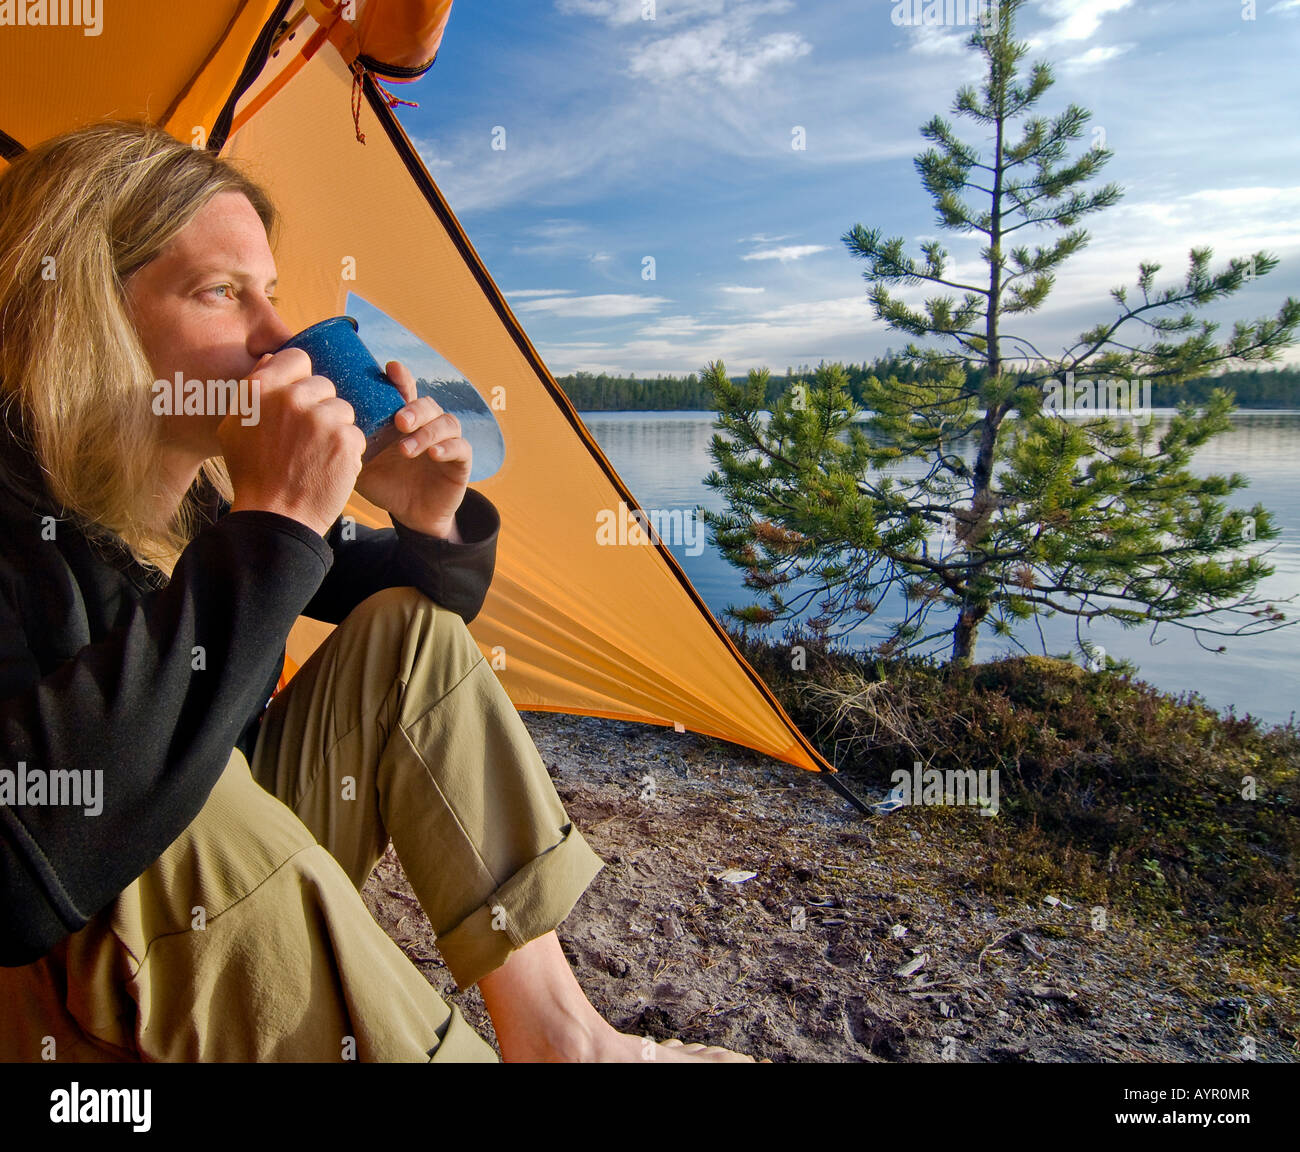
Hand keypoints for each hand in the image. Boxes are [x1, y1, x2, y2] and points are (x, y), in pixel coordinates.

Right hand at [222, 349, 365, 538]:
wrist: (275, 515)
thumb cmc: (253, 474)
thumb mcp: (234, 427)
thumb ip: (253, 389)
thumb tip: (271, 358)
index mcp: (261, 390)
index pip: (298, 358)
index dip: (303, 377)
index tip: (302, 397)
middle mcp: (290, 399)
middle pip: (325, 385)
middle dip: (320, 407)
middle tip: (308, 437)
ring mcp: (320, 418)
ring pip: (343, 409)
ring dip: (336, 429)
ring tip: (318, 454)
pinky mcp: (344, 439)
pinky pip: (357, 434)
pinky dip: (348, 450)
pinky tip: (330, 466)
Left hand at [352, 361, 471, 539]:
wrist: (411, 516)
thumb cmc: (386, 484)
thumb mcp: (362, 463)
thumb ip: (349, 443)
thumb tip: (320, 425)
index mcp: (404, 420)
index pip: (405, 391)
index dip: (401, 378)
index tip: (390, 369)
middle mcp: (427, 426)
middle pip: (428, 404)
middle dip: (414, 409)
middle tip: (398, 421)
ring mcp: (446, 442)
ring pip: (447, 423)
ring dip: (427, 432)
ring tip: (406, 449)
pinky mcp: (460, 462)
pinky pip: (461, 448)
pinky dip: (447, 447)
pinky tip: (432, 454)